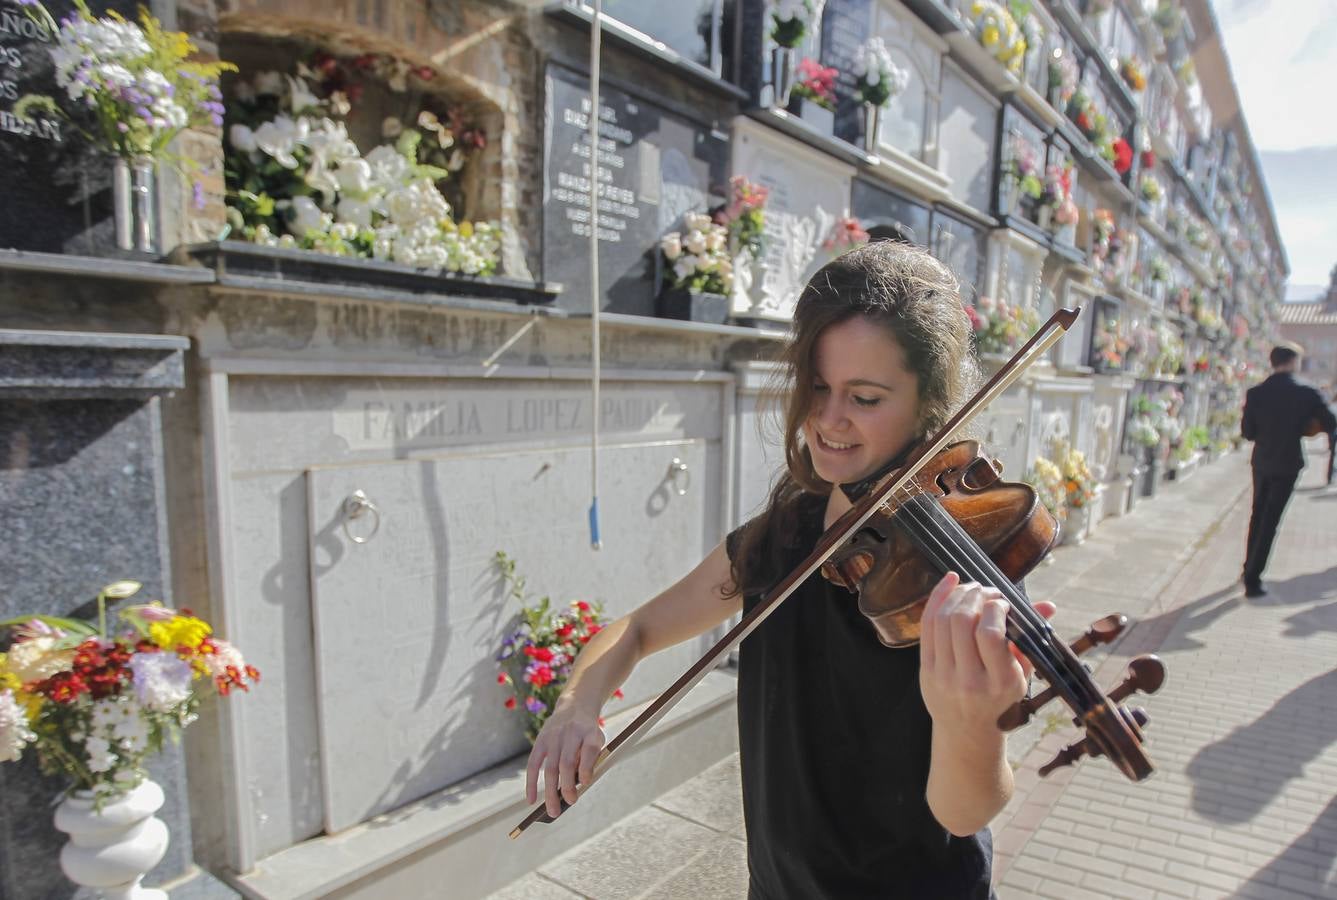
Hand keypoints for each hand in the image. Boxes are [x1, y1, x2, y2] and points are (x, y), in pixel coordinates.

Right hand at [525, 703, 605, 816]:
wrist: (575, 706)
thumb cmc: (588, 732)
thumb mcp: (597, 739)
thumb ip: (590, 760)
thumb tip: (578, 785)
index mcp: (589, 732)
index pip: (588, 749)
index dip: (586, 767)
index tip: (584, 782)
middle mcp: (570, 733)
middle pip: (566, 762)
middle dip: (567, 786)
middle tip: (569, 803)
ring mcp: (553, 737)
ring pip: (549, 768)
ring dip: (550, 792)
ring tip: (553, 811)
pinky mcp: (540, 741)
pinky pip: (533, 764)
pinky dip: (531, 783)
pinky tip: (531, 800)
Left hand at [919, 572, 1056, 734]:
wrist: (967, 731)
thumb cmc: (1000, 698)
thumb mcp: (1021, 674)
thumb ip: (1031, 638)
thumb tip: (1048, 605)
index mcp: (1000, 682)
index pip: (990, 633)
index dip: (995, 608)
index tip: (1003, 603)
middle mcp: (969, 680)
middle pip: (963, 621)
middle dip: (975, 596)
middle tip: (986, 591)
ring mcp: (943, 676)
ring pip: (943, 620)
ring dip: (957, 595)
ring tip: (970, 588)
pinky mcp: (925, 670)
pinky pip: (926, 626)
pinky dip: (936, 599)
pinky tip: (949, 583)